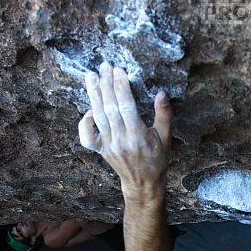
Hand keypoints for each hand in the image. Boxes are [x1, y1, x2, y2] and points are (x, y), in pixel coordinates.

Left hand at [78, 62, 171, 197]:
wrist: (143, 184)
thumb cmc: (157, 159)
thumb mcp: (166, 138)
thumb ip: (163, 115)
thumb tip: (161, 93)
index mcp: (138, 136)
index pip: (126, 107)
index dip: (121, 87)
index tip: (119, 70)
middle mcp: (120, 140)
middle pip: (109, 108)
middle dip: (106, 85)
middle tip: (104, 66)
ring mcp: (108, 145)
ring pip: (98, 116)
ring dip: (93, 94)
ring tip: (91, 76)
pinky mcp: (100, 149)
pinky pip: (86, 135)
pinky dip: (84, 120)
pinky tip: (90, 107)